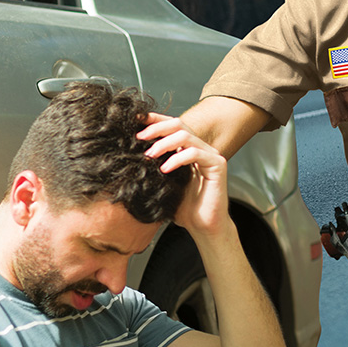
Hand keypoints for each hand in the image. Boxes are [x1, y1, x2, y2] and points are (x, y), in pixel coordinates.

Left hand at [138, 113, 229, 236]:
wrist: (202, 226)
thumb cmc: (183, 208)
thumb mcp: (162, 183)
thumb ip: (154, 166)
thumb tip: (129, 154)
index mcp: (188, 149)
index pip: (172, 127)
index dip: (155, 120)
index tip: (135, 121)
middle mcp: (201, 148)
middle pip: (179, 125)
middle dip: (157, 128)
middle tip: (140, 138)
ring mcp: (210, 155)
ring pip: (186, 136)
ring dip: (164, 143)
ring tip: (150, 156)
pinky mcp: (218, 164)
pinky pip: (195, 153)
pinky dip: (177, 158)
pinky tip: (165, 169)